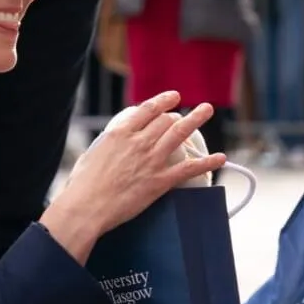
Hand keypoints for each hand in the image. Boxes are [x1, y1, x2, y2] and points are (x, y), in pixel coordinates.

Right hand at [42, 92, 222, 258]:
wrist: (87, 206)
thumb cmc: (83, 185)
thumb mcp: (92, 154)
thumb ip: (108, 146)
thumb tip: (113, 144)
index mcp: (120, 133)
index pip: (148, 110)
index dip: (164, 101)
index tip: (173, 97)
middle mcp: (139, 142)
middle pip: (166, 121)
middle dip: (178, 115)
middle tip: (188, 114)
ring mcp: (151, 160)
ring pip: (180, 133)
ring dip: (196, 119)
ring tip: (206, 110)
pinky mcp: (160, 181)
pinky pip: (189, 168)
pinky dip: (207, 162)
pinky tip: (220, 157)